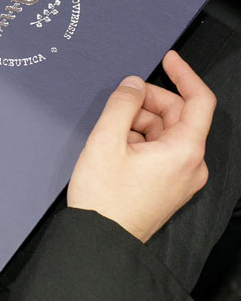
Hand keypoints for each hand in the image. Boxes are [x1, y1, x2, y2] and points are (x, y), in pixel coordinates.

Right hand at [67, 51, 215, 241]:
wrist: (101, 241)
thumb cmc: (104, 198)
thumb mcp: (105, 141)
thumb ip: (122, 105)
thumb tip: (132, 84)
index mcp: (185, 151)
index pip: (199, 101)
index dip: (184, 75)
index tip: (168, 60)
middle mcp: (192, 165)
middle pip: (179, 116)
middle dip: (150, 103)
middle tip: (120, 101)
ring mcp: (182, 178)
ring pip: (168, 134)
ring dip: (141, 124)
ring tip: (110, 134)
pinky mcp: (170, 187)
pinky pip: (163, 152)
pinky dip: (142, 141)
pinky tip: (116, 149)